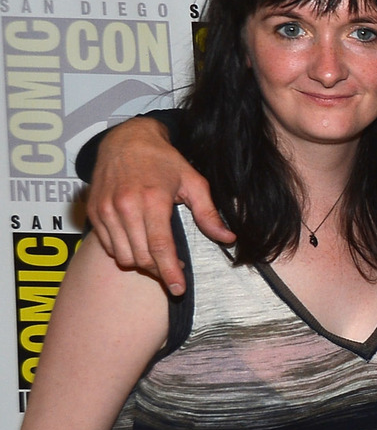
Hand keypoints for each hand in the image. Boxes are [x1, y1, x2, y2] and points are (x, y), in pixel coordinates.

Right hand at [85, 119, 228, 296]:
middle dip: (159, 270)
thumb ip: (209, 213)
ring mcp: (106, 210)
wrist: (126, 140)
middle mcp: (125, 206)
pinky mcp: (95, 212)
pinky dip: (123, 252)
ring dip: (141, 264)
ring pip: (122, 256)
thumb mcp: (193, 181)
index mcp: (152, 200)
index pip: (160, 247)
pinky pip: (108, 246)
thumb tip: (227, 238)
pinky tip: (139, 244)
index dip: (170, 272)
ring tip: (157, 257)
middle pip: (141, 257)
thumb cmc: (163, 161)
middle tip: (174, 269)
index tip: (178, 289)